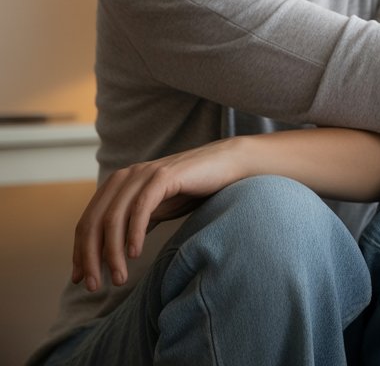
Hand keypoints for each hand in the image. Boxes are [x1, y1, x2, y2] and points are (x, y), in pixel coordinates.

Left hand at [72, 138, 245, 291]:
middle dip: (90, 257)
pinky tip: (135, 254)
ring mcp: (143, 174)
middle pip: (93, 222)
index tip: (79, 279)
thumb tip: (110, 254)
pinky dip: (134, 233)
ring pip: (114, 218)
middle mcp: (125, 177)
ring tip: (118, 278)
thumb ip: (133, 225)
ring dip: (112, 253)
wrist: (228, 165)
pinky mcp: (164, 176)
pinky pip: (141, 208)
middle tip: (93, 286)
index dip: (80, 252)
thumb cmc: (193, 189)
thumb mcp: (156, 211)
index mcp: (118, 185)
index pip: (87, 222)